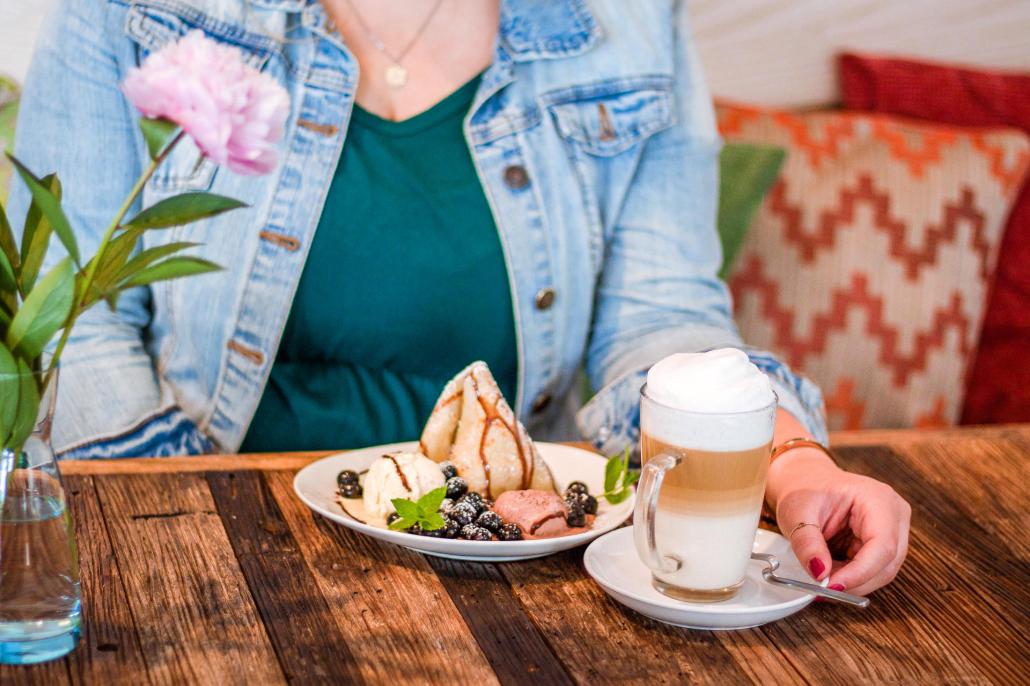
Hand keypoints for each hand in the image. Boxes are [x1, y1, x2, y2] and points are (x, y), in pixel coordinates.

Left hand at [765, 448, 911, 595]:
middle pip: (887, 563)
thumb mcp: (797, 512)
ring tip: (822, 573)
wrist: (805, 480)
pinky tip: (830, 570)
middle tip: (821, 585)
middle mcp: (894, 515)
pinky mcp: (884, 543)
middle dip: (854, 580)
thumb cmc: (804, 489)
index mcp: (878, 499)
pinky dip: (851, 576)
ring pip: (882, 572)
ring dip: (851, 580)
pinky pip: (874, 570)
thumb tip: (820, 574)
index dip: (860, 572)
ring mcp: (893, 530)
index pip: (883, 545)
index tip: (832, 585)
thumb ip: (807, 543)